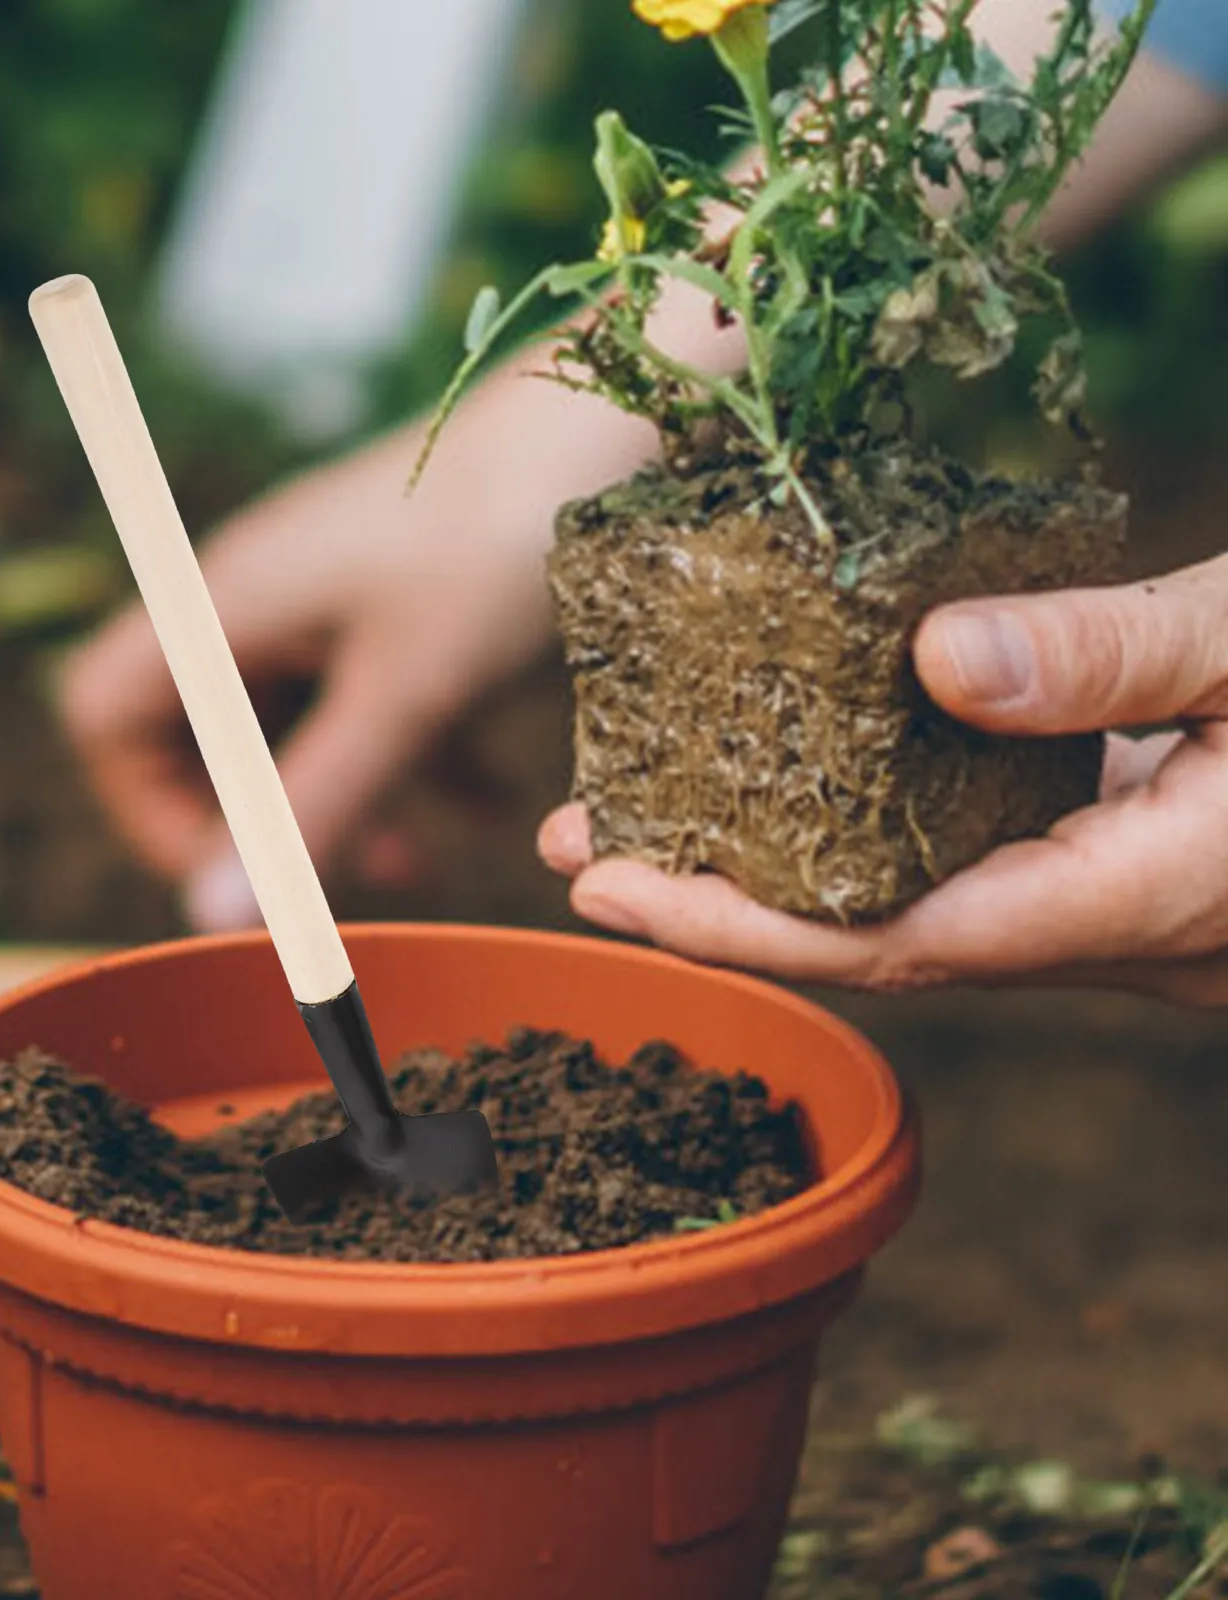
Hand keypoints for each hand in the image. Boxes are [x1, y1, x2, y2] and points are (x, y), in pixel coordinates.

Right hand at [59, 378, 652, 930]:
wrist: (609, 426)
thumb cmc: (498, 541)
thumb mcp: (406, 695)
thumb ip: (313, 805)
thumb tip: (215, 915)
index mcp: (225, 604)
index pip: (107, 713)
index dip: (147, 806)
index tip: (236, 872)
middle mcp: (259, 595)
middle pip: (205, 732)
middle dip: (261, 822)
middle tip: (326, 890)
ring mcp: (326, 594)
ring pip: (296, 723)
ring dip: (343, 802)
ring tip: (415, 868)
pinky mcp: (393, 599)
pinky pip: (368, 697)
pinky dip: (410, 760)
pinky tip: (486, 810)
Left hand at [540, 553, 1227, 1007]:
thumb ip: (1120, 656)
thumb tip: (934, 663)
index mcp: (1142, 898)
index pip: (894, 943)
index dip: (741, 927)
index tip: (608, 888)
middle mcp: (1107, 927)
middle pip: (868, 933)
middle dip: (716, 898)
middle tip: (577, 841)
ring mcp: (1106, 899)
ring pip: (903, 897)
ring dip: (770, 858)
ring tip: (641, 801)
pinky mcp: (1107, 851)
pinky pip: (954, 855)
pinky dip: (852, 822)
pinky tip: (786, 767)